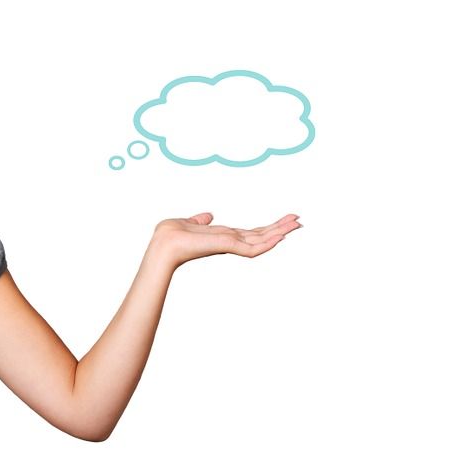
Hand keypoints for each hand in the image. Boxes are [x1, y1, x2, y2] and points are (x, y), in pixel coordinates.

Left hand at [149, 212, 301, 270]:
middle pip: (261, 235)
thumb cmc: (172, 235)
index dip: (268, 228)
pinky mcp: (227, 246)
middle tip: (299, 221)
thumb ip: (201, 220)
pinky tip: (281, 236)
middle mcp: (230, 241)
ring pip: (261, 240)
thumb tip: (208, 215)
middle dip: (280, 228)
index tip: (284, 221)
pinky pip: (252, 247)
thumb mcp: (190, 222)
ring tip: (297, 225)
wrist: (163, 244)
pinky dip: (268, 242)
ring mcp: (230, 245)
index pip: (251, 232)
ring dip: (279, 232)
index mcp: (224, 236)